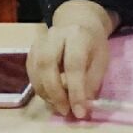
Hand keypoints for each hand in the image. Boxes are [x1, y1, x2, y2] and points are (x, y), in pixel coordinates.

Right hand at [28, 0, 114, 118]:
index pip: (73, 65)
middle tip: (64, 110)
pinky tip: (49, 95)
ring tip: (57, 105)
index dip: (76, 90)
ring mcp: (40, 40)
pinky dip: (38, 86)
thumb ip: (92, 82)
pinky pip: (31, 69)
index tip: (79, 111)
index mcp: (77, 36)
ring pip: (36, 67)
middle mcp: (55, 34)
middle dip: (55, 92)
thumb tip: (82, 106)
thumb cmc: (92, 45)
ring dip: (45, 91)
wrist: (78, 22)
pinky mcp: (32, 48)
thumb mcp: (101, 61)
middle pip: (47, 63)